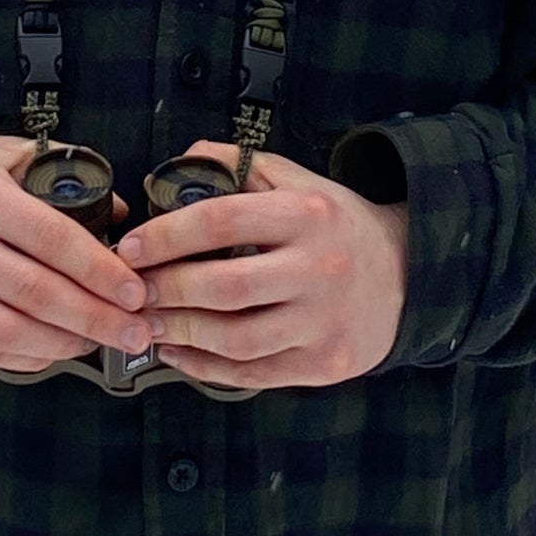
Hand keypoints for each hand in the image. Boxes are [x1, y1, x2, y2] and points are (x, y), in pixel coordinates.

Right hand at [0, 133, 150, 372]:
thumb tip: (119, 214)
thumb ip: (62, 174)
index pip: (51, 239)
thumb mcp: (6, 153)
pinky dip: (30, 355)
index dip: (99, 270)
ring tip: (104, 341)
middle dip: (96, 318)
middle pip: (36, 294)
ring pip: (11, 331)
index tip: (136, 290)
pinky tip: (60, 348)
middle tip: (137, 331)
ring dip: (67, 342)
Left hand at [118, 142, 408, 389]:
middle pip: (224, 287)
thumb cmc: (336, 224)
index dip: (167, 235)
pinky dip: (206, 368)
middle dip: (165, 290)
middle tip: (131, 290)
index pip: (222, 220)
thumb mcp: (297, 180)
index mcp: (306, 215)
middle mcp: (319, 268)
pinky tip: (178, 354)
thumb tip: (182, 162)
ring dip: (180, 333)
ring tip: (147, 322)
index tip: (130, 247)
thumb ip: (239, 165)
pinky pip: (253, 374)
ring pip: (236, 339)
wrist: (405, 274)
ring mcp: (324, 322)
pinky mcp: (325, 364)